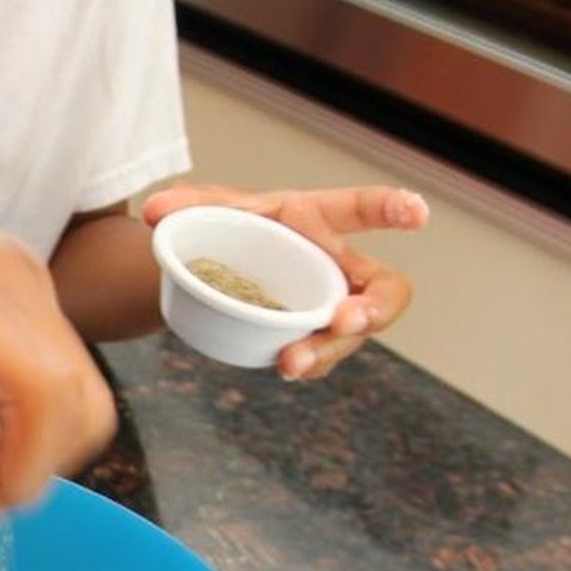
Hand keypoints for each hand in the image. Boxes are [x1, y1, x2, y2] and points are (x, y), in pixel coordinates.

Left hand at [142, 185, 428, 379]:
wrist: (211, 266)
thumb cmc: (227, 226)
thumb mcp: (208, 209)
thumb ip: (187, 203)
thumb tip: (154, 212)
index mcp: (318, 220)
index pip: (362, 209)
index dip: (392, 208)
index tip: (416, 214)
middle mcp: (336, 265)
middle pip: (383, 290)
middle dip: (374, 309)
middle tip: (345, 322)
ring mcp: (328, 305)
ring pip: (350, 334)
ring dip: (327, 350)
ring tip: (291, 363)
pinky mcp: (311, 337)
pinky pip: (322, 354)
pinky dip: (307, 362)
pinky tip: (286, 367)